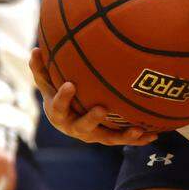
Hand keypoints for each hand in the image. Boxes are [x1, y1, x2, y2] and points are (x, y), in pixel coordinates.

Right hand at [29, 48, 157, 146]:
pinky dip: (137, 139)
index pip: (58, 107)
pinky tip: (153, 136)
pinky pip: (122, 140)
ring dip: (123, 136)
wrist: (67, 121)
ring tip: (137, 130)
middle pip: (82, 127)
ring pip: (107, 138)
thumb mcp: (48, 84)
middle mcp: (75, 127)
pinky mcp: (107, 138)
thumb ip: (41, 70)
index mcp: (60, 114)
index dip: (63, 98)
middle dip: (92, 119)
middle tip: (102, 109)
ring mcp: (92, 135)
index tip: (70, 85)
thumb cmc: (58, 97)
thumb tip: (34, 49)